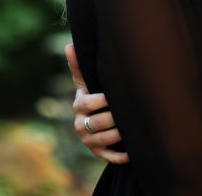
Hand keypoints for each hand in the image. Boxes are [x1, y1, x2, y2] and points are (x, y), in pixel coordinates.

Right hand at [65, 43, 128, 163]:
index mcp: (79, 106)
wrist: (94, 119)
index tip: (113, 96)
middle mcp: (80, 124)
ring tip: (132, 127)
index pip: (86, 104)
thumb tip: (69, 45)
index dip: (100, 100)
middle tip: (128, 112)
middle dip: (113, 118)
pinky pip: (108, 157)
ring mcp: (88, 140)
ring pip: (103, 139)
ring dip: (118, 134)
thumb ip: (79, 67)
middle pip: (96, 123)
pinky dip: (119, 156)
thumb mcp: (86, 82)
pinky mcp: (97, 152)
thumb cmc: (93, 95)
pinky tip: (131, 152)